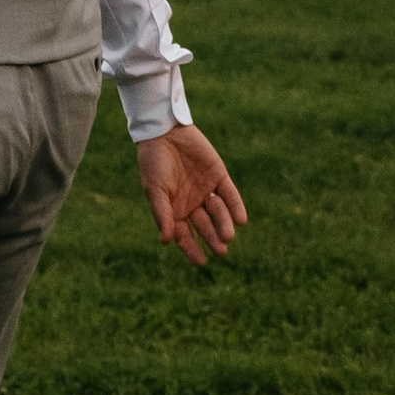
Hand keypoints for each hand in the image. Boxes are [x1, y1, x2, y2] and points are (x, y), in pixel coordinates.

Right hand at [133, 122, 246, 266]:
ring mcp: (206, 190)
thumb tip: (165, 241)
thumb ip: (162, 214)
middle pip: (204, 226)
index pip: (184, 235)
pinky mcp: (218, 176)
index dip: (192, 249)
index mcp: (174, 210)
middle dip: (212, 238)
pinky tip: (240, 219)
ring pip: (218, 212)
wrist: (164, 133)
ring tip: (228, 235)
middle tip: (221, 250)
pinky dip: (235, 206)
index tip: (202, 262)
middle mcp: (191, 203)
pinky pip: (229, 194)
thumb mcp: (155, 190)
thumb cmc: (154, 163)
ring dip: (223, 224)